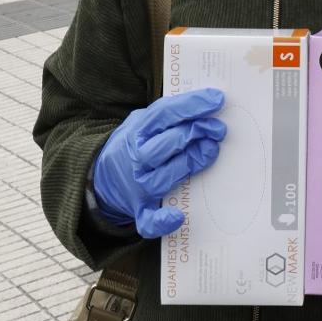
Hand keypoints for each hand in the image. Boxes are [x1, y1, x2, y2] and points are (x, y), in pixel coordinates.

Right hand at [92, 88, 226, 237]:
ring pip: (164, 177)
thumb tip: (208, 104)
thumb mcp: (145, 120)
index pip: (165, 114)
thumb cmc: (138, 143)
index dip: (193, 105)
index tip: (217, 99)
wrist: (104, 175)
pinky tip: (177, 217)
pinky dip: (161, 221)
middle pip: (165, 145)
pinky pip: (149, 220)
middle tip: (218, 129)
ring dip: (190, 164)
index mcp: (138, 131)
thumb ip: (170, 114)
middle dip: (195, 133)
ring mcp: (139, 185)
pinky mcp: (141, 210)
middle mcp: (137, 158)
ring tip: (211, 150)